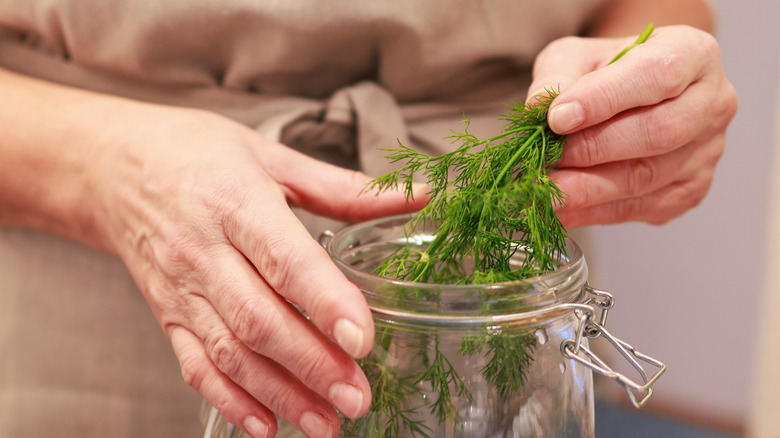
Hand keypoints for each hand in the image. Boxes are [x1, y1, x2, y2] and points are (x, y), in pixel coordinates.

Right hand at [87, 104, 426, 436]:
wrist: (109, 168)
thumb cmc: (195, 154)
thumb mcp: (269, 155)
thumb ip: (344, 187)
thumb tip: (421, 193)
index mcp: (236, 202)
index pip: (284, 258)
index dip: (324, 300)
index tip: (361, 338)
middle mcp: (204, 252)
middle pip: (259, 318)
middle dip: (312, 364)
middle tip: (359, 397)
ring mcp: (182, 289)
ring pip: (231, 351)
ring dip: (280, 394)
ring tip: (326, 424)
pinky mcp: (168, 315)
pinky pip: (195, 365)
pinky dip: (230, 401)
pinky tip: (266, 426)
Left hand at [527, 25, 737, 226]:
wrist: (628, 95)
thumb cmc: (605, 70)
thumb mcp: (576, 56)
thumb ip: (558, 76)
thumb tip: (538, 109)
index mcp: (694, 54)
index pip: (656, 75)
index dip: (604, 99)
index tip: (557, 118)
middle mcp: (712, 104)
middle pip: (659, 133)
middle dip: (593, 150)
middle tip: (545, 160)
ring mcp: (706, 152)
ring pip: (647, 178)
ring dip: (588, 189)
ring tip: (544, 191)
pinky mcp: (689, 191)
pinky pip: (640, 207)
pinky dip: (593, 211)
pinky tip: (560, 209)